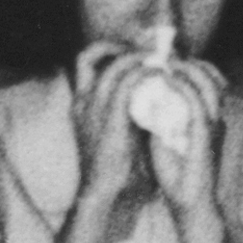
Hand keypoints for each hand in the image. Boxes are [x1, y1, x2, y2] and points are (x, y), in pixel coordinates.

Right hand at [65, 43, 155, 205]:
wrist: (104, 194)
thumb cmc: (116, 170)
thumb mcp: (118, 131)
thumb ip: (130, 108)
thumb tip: (156, 91)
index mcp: (80, 105)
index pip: (85, 61)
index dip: (108, 49)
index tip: (134, 53)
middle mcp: (82, 101)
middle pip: (93, 53)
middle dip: (125, 48)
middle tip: (151, 53)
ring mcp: (92, 107)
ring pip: (116, 63)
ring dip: (142, 58)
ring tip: (161, 62)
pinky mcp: (109, 117)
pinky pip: (130, 80)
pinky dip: (148, 73)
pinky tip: (163, 77)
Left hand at [142, 56, 227, 221]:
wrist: (190, 203)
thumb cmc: (177, 175)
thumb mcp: (164, 139)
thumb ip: (160, 118)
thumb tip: (145, 100)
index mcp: (206, 116)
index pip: (204, 81)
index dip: (187, 67)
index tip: (163, 60)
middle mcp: (214, 115)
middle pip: (210, 75)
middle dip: (188, 62)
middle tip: (164, 55)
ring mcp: (214, 123)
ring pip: (208, 83)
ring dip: (186, 69)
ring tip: (166, 62)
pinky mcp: (207, 133)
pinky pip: (198, 101)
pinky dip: (183, 87)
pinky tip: (167, 80)